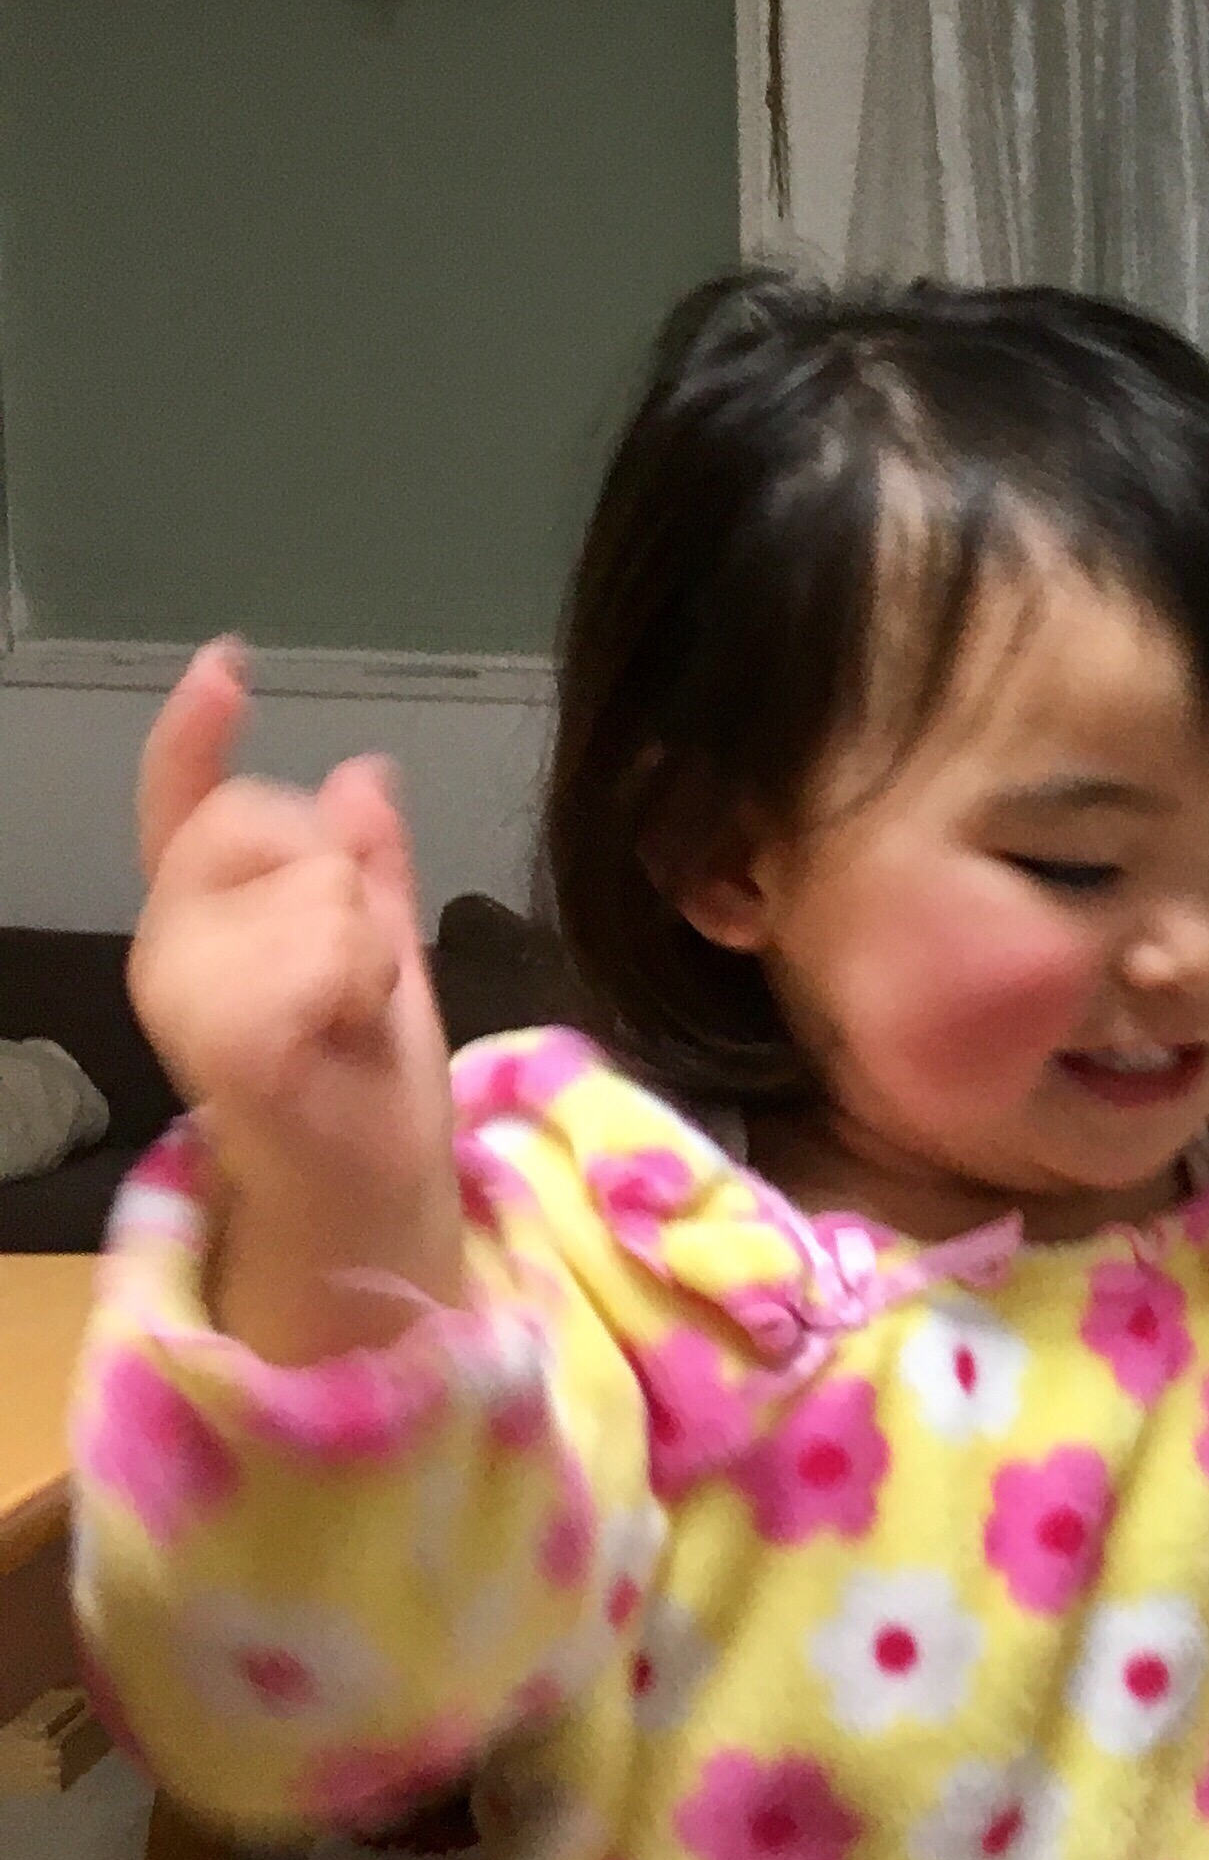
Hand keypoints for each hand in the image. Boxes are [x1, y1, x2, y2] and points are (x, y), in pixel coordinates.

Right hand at [130, 641, 462, 1361]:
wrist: (373, 1198)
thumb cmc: (367, 1085)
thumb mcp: (383, 955)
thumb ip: (367, 868)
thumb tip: (364, 771)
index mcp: (209, 916)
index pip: (185, 803)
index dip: (196, 731)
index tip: (228, 660)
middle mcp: (175, 942)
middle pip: (273, 821)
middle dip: (343, 884)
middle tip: (353, 980)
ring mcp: (186, 988)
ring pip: (310, 883)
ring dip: (362, 945)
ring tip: (348, 1015)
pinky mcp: (222, 1037)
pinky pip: (315, 949)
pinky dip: (356, 981)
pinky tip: (343, 1028)